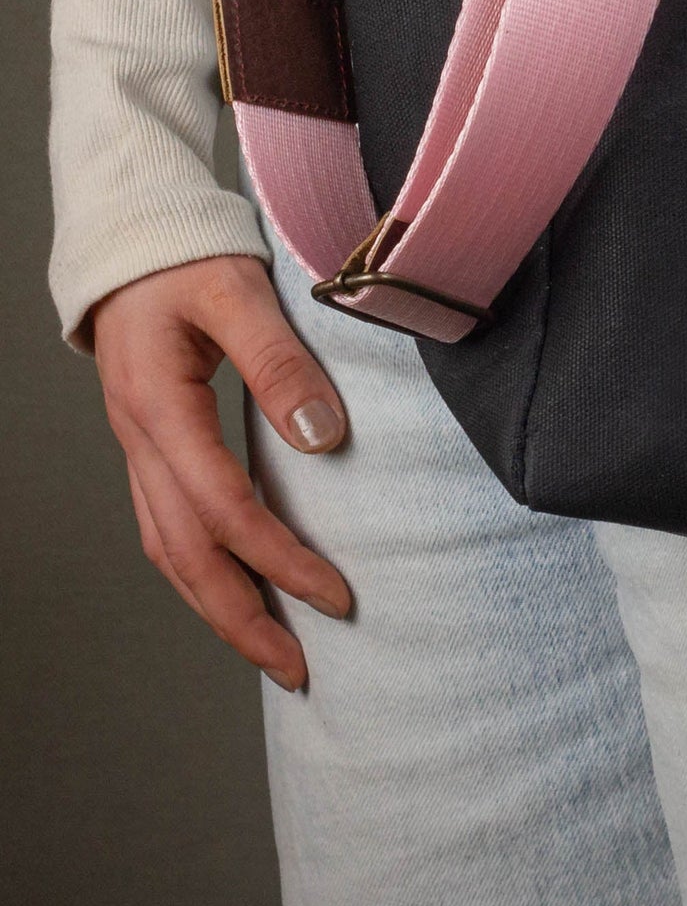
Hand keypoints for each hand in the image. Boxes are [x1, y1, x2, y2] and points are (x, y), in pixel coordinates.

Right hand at [93, 254, 353, 691]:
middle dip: (241, 618)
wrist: (133, 235)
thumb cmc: (188, 256)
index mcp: (159, 409)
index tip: (333, 596)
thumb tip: (323, 437)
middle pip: (184, 555)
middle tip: (298, 669)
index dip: (279, 560)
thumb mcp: (240, 294)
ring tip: (271, 651)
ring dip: (217, 606)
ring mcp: (139, 447)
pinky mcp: (151, 443)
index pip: (223, 509)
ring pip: (168, 550)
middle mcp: (140, 442)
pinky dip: (201, 569)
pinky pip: (168, 525)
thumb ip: (281, 362)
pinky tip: (235, 588)